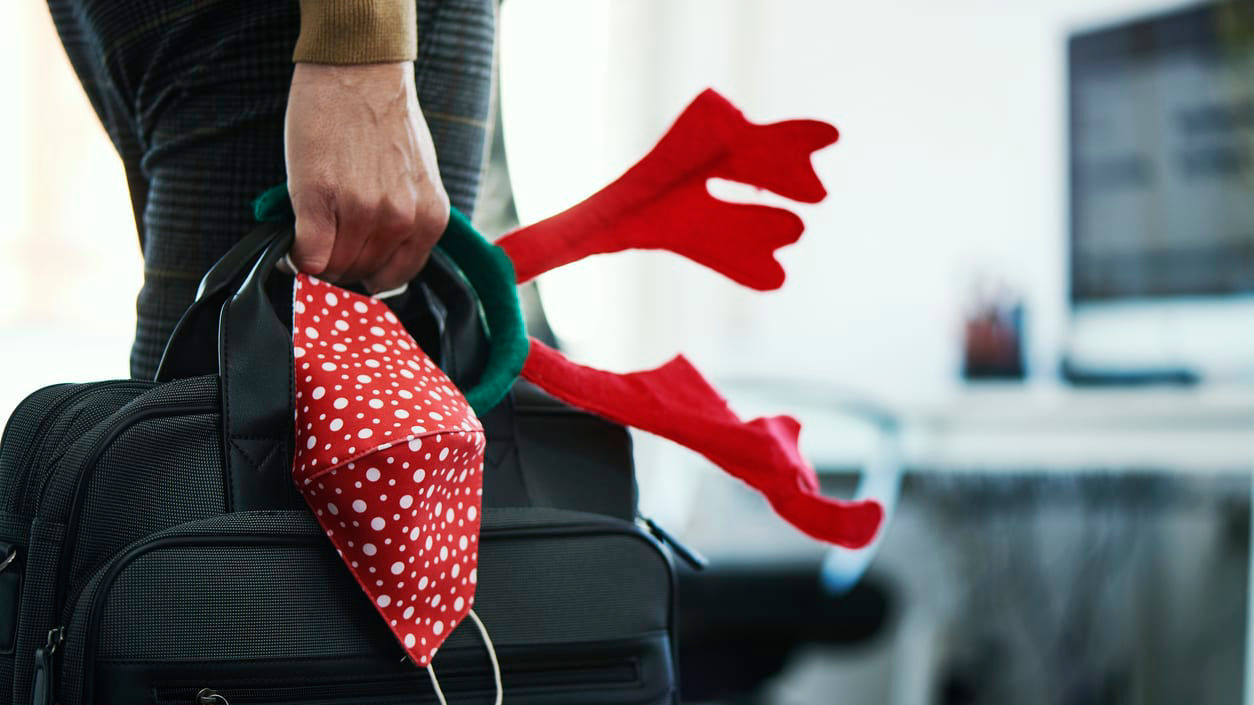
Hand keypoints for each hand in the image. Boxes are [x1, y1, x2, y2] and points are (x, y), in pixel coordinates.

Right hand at [284, 62, 448, 291]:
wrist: (360, 73)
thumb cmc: (384, 121)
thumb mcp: (416, 180)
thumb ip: (407, 221)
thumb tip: (377, 261)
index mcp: (429, 218)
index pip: (394, 277)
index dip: (368, 274)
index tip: (352, 265)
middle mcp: (401, 220)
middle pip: (360, 273)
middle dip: (341, 263)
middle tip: (327, 241)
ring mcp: (361, 212)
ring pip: (333, 268)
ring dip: (317, 259)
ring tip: (312, 233)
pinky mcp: (320, 200)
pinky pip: (307, 255)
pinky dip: (296, 256)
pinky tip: (292, 243)